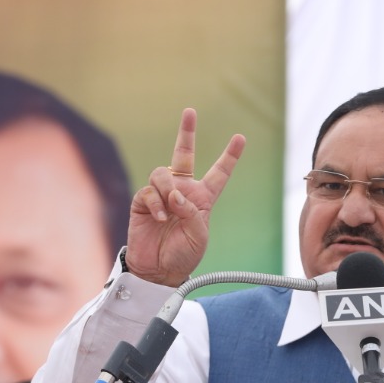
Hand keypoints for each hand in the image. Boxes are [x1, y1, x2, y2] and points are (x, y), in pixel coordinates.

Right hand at [125, 108, 245, 286]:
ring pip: (163, 173)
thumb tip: (175, 193)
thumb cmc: (184, 255)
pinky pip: (149, 191)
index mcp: (202, 198)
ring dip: (167, 187)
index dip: (230, 156)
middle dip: (186, 133)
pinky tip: (159, 217)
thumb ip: (191, 212)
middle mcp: (182, 191)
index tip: (240, 138)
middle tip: (190, 112)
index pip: (219, 173)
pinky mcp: (143, 202)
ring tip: (170, 207)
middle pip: (184, 155)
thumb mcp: (198, 235)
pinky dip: (155, 202)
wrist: (159, 270)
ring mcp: (161, 195)